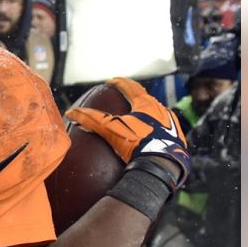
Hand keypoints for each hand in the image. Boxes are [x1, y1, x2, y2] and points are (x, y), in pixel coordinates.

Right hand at [65, 77, 191, 187]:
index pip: (131, 88)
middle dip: (135, 97)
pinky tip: (149, 139)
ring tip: (137, 119)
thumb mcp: (110, 130)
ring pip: (157, 114)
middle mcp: (162, 110)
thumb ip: (91, 120)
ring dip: (146, 114)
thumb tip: (71, 112)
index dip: (120, 83)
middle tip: (125, 98)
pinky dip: (154, 130)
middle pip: (146, 99)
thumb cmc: (137, 144)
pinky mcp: (177, 139)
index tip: (111, 81)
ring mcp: (171, 125)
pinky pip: (163, 130)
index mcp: (147, 104)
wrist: (162, 165)